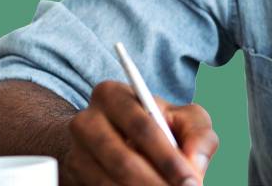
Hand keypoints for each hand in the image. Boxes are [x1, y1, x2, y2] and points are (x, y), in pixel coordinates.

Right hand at [63, 80, 218, 185]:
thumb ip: (197, 133)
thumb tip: (194, 162)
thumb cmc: (156, 126)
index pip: (142, 128)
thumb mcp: (182, 118)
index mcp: (112, 95)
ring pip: (110, 183)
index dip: (169, 159)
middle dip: (156, 185)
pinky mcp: (74, 176)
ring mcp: (76, 151)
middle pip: (123, 161)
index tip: (191, 182)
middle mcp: (86, 121)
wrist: (113, 138)